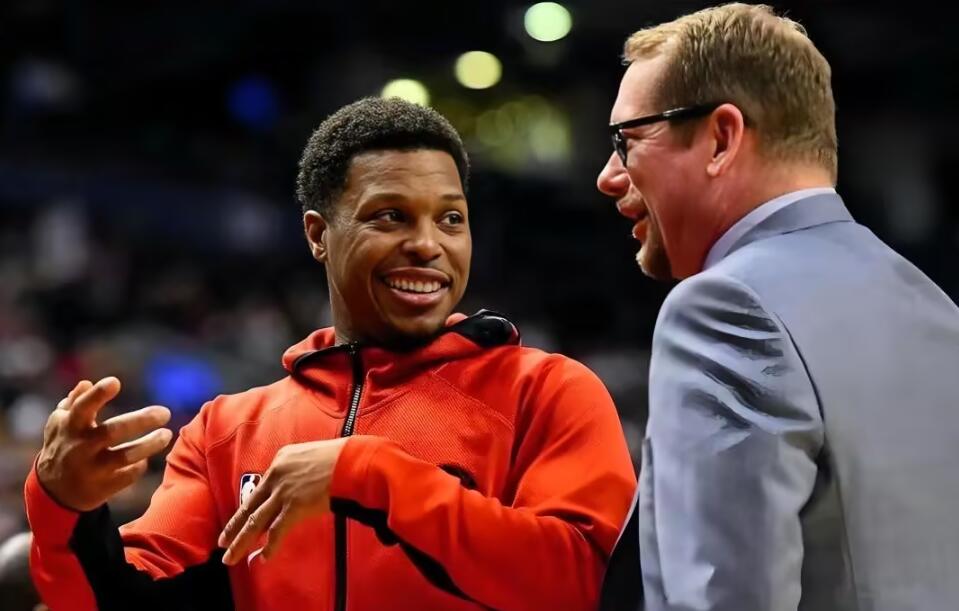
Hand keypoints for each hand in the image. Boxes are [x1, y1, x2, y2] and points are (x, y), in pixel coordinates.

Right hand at [36, 377, 172, 511]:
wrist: (55, 492)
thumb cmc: (64, 446)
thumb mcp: (60, 424)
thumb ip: (75, 403)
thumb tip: (87, 383)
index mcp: (69, 427)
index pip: (82, 408)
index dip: (97, 395)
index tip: (115, 382)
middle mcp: (80, 447)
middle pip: (113, 431)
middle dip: (141, 420)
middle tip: (165, 413)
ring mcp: (92, 468)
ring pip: (125, 456)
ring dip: (150, 444)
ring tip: (167, 434)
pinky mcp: (103, 487)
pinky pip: (129, 474)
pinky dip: (140, 465)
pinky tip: (144, 458)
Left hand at [219, 437, 351, 564]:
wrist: (353, 462)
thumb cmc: (342, 456)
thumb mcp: (315, 454)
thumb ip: (302, 468)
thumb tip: (303, 484)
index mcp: (281, 459)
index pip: (262, 486)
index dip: (251, 505)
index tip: (244, 516)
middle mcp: (276, 475)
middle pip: (250, 506)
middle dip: (234, 527)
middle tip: (222, 542)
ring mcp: (283, 492)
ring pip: (255, 521)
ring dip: (241, 542)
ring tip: (230, 557)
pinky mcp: (294, 506)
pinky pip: (277, 531)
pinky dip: (270, 547)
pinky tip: (263, 558)